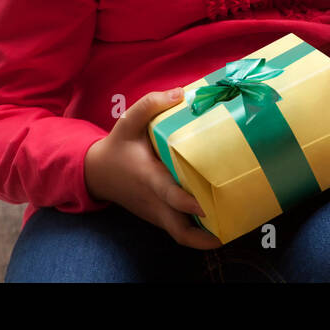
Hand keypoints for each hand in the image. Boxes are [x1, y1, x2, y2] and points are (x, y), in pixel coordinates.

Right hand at [84, 88, 221, 249]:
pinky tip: (219, 221)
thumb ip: (151, 105)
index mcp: (148, 178)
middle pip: (178, 230)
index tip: (206, 206)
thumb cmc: (117, 146)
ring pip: (180, 234)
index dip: (187, 202)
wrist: (96, 173)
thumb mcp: (128, 121)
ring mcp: (155, 212)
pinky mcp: (158, 216)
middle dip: (203, 236)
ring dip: (204, 236)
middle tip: (231, 229)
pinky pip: (179, 229)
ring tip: (233, 228)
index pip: (168, 194)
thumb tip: (180, 93)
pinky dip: (197, 231)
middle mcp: (153, 201)